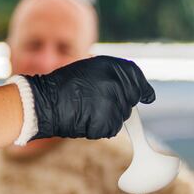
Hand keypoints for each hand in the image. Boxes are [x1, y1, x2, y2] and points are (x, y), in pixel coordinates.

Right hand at [24, 56, 154, 139]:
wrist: (46, 101)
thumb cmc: (64, 84)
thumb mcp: (91, 68)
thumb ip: (115, 75)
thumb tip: (143, 92)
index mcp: (113, 66)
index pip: (137, 78)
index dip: (143, 89)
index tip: (147, 97)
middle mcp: (116, 84)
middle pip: (130, 99)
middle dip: (120, 101)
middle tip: (97, 101)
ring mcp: (113, 104)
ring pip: (122, 115)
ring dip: (110, 114)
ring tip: (88, 108)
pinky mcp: (107, 122)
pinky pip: (112, 127)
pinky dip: (102, 126)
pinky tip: (86, 118)